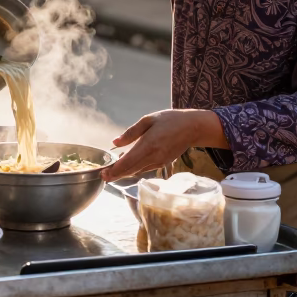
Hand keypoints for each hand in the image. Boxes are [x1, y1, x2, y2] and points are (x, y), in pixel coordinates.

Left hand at [101, 109, 226, 180]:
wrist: (193, 128)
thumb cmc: (170, 120)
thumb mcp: (148, 120)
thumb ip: (131, 133)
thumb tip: (114, 142)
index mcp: (148, 144)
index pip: (127, 162)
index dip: (114, 171)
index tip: (103, 174)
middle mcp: (153, 157)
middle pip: (131, 170)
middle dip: (116, 175)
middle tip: (104, 176)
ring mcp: (159, 162)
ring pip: (137, 171)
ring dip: (124, 173)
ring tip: (112, 172)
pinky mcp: (163, 163)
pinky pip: (145, 169)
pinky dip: (134, 169)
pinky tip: (127, 165)